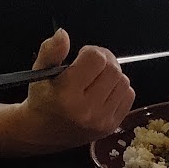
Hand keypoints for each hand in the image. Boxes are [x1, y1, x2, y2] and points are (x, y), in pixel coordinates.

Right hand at [20, 28, 133, 146]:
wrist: (42, 133)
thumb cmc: (42, 99)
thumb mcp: (39, 72)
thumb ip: (50, 51)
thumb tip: (63, 34)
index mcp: (66, 95)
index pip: (95, 59)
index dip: (90, 52)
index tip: (81, 57)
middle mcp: (86, 110)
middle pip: (113, 69)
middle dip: (104, 60)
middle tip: (91, 64)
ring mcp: (101, 121)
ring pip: (124, 81)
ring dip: (112, 75)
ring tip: (95, 79)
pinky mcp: (111, 127)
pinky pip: (128, 96)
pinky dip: (119, 89)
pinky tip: (103, 92)